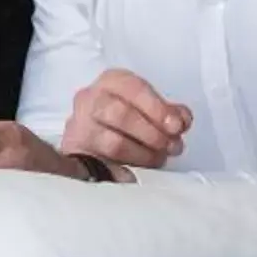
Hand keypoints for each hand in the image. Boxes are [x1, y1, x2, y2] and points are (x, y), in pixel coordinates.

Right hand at [63, 69, 190, 169]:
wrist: (91, 140)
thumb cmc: (124, 119)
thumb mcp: (149, 109)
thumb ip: (169, 113)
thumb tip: (181, 120)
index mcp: (111, 82)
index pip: (133, 88)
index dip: (157, 109)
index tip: (176, 126)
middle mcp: (90, 99)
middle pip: (120, 114)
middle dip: (151, 133)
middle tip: (172, 146)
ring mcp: (79, 127)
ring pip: (113, 143)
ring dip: (143, 154)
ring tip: (158, 159)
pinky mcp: (75, 153)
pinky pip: (101, 165)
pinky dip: (122, 172)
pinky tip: (135, 174)